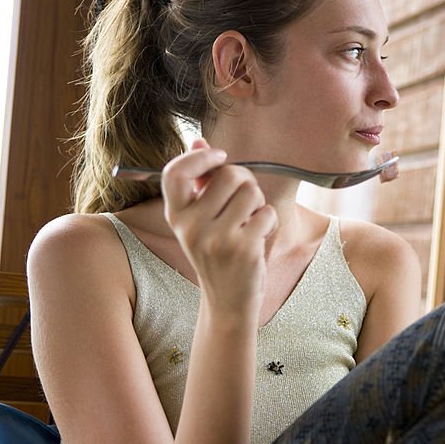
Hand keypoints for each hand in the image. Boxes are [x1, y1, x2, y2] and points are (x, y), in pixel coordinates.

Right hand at [161, 139, 276, 317]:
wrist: (228, 302)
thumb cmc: (217, 254)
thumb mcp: (200, 220)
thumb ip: (200, 181)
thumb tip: (200, 141)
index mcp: (176, 216)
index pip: (175, 172)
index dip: (199, 157)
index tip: (219, 157)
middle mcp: (191, 227)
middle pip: (228, 174)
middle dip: (245, 181)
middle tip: (246, 200)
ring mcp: (217, 239)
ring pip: (251, 191)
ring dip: (259, 202)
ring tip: (251, 220)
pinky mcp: (243, 249)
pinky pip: (267, 213)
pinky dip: (269, 221)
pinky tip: (259, 236)